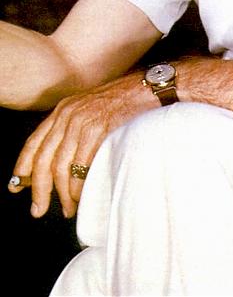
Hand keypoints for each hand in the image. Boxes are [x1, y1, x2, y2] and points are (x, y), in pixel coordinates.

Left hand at [7, 71, 158, 217]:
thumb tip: (63, 162)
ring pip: (61, 167)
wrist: (151, 88)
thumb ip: (74, 129)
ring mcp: (83, 122)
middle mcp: (69, 114)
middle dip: (39, 189)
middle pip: (44, 159)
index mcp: (64, 109)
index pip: (34, 142)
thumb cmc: (126, 101)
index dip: (23, 167)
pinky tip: (83, 196)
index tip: (17, 186)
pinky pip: (82, 167)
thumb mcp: (92, 108)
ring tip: (69, 207)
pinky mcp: (99, 130)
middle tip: (39, 209)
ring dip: (64, 193)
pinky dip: (80, 187)